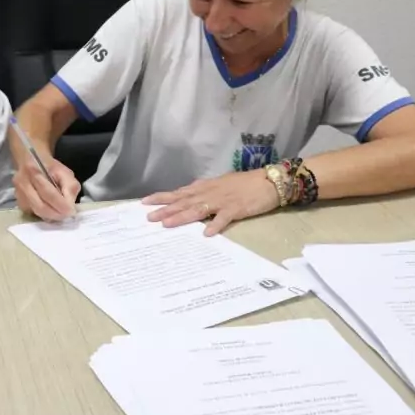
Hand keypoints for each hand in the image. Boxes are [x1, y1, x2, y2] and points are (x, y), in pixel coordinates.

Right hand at [13, 157, 80, 221]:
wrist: (32, 163)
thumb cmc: (51, 168)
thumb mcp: (65, 173)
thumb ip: (70, 188)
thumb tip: (69, 206)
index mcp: (35, 171)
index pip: (49, 193)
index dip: (61, 205)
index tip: (71, 211)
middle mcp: (22, 182)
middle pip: (40, 206)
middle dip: (56, 214)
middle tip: (66, 215)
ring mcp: (18, 194)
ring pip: (37, 212)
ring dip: (50, 216)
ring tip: (60, 213)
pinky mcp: (18, 202)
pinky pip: (33, 213)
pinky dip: (44, 214)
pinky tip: (50, 210)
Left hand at [142, 170, 280, 235]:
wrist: (269, 180)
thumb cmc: (245, 183)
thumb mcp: (220, 184)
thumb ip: (204, 190)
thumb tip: (188, 193)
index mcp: (206, 187)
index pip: (180, 193)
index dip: (162, 197)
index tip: (145, 202)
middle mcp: (210, 192)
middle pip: (184, 201)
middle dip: (166, 209)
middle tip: (149, 217)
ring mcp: (223, 200)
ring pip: (198, 209)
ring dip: (182, 216)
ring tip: (167, 224)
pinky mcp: (237, 208)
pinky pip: (225, 218)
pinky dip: (215, 225)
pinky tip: (206, 233)